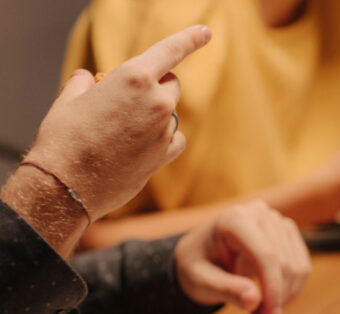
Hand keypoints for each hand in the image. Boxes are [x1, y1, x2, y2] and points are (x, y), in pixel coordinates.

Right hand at [24, 25, 210, 219]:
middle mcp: (156, 101)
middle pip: (171, 84)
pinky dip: (164, 139)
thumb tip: (87, 78)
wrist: (67, 185)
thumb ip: (85, 84)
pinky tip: (141, 146)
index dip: (190, 38)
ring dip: (155, 116)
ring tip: (122, 131)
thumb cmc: (64, 139)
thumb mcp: (68, 100)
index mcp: (133, 78)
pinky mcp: (166, 155)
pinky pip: (176, 139)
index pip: (170, 50)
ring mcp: (164, 129)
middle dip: (156, 86)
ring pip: (170, 114)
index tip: (205, 32)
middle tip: (128, 100)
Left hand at [174, 201, 310, 313]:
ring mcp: (276, 221)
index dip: (273, 288)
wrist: (200, 254)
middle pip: (285, 263)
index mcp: (234, 220)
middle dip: (277, 299)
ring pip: (298, 267)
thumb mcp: (200, 282)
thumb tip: (253, 301)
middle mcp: (260, 214)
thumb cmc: (196, 266)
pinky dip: (291, 290)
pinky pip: (302, 266)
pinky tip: (271, 302)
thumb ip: (225, 290)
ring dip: (286, 298)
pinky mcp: (287, 233)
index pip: (267, 255)